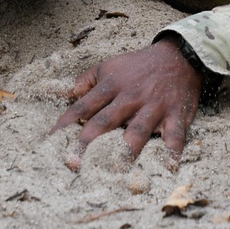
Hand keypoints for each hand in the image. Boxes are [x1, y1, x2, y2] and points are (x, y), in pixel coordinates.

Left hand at [50, 35, 202, 169]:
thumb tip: (69, 93)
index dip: (66, 124)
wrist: (178, 56)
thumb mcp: (110, 66)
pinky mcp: (175, 115)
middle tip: (73, 163)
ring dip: (125, 152)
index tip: (51, 141)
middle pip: (105, 122)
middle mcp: (129, 97)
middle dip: (88, 143)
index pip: (83, 106)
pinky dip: (171, 152)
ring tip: (113, 172)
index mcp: (111, 86)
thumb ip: (88, 79)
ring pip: (137, 131)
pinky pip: (174, 136)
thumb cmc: (138, 66)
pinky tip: (167, 168)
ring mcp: (153, 107)